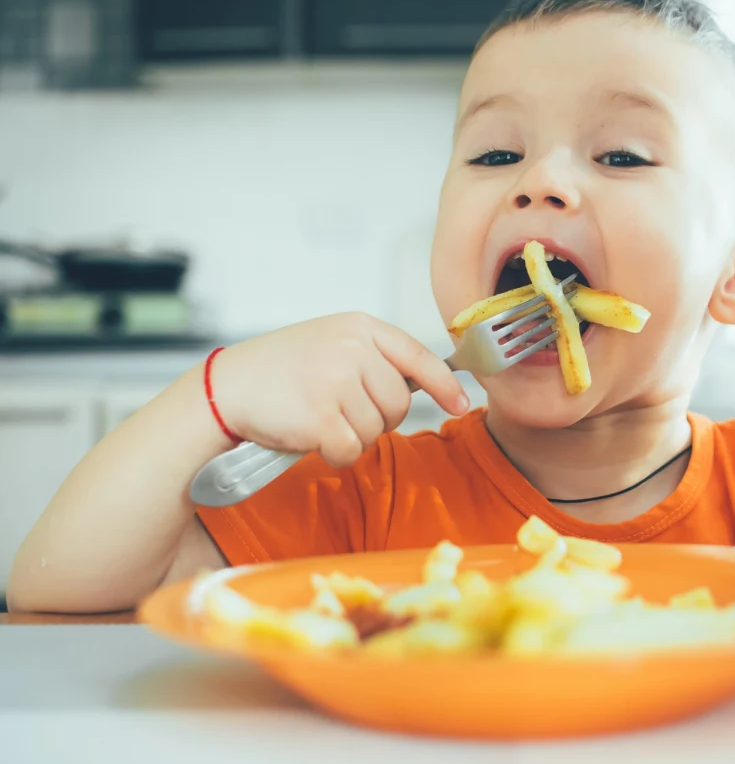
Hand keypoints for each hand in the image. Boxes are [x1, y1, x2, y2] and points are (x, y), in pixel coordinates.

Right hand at [211, 313, 468, 467]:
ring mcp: (336, 381)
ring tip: (319, 418)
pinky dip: (334, 454)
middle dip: (378, 419)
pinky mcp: (320, 416)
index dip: (445, 384)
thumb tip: (426, 384)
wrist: (225, 389)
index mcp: (360, 327)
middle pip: (400, 404)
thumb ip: (374, 357)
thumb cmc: (280, 370)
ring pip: (376, 430)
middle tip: (341, 411)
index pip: (419, 356)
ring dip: (352, 437)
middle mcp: (352, 349)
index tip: (460, 402)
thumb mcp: (332, 343)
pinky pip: (350, 450)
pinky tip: (310, 437)